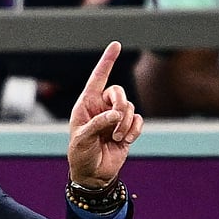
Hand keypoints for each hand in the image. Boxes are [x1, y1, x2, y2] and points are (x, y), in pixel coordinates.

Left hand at [68, 41, 142, 186]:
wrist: (93, 174)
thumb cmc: (81, 155)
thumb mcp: (83, 139)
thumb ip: (98, 124)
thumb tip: (116, 114)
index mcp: (86, 104)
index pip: (97, 77)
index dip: (107, 61)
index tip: (116, 44)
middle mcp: (101, 107)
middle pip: (118, 92)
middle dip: (120, 106)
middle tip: (115, 124)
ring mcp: (115, 117)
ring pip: (129, 107)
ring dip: (125, 123)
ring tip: (117, 139)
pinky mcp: (127, 128)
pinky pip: (137, 120)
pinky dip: (134, 130)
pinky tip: (125, 141)